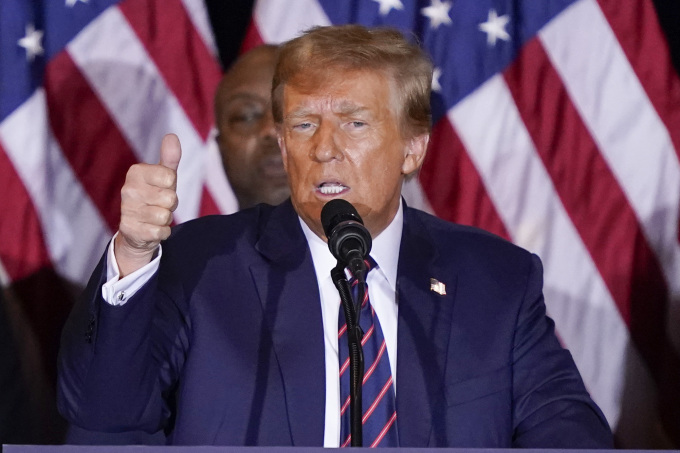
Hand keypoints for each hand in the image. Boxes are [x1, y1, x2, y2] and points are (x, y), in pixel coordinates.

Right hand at [114, 134, 180, 276]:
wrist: (137, 228)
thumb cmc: (154, 196)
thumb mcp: (163, 176)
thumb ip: (169, 158)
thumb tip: (172, 136)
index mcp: (136, 172)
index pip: (170, 177)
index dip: (171, 186)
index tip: (162, 187)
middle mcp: (127, 190)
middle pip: (170, 198)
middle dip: (170, 204)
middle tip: (159, 204)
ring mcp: (127, 210)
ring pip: (166, 216)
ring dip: (165, 219)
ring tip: (154, 216)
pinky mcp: (130, 230)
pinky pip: (161, 232)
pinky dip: (161, 232)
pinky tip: (150, 228)